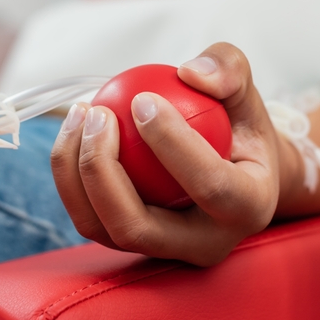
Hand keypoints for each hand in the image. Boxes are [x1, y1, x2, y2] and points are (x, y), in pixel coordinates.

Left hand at [50, 43, 282, 265]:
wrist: (234, 168)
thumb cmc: (239, 122)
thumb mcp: (245, 89)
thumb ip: (229, 69)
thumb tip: (189, 73)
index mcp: (248, 208)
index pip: (210, 186)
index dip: (172, 143)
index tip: (142, 98)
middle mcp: (205, 244)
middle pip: (138, 226)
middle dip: (103, 170)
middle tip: (98, 113)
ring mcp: (163, 250)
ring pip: (102, 228)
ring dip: (76, 172)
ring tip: (81, 114)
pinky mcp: (132, 242)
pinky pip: (89, 216)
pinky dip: (71, 175)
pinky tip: (74, 126)